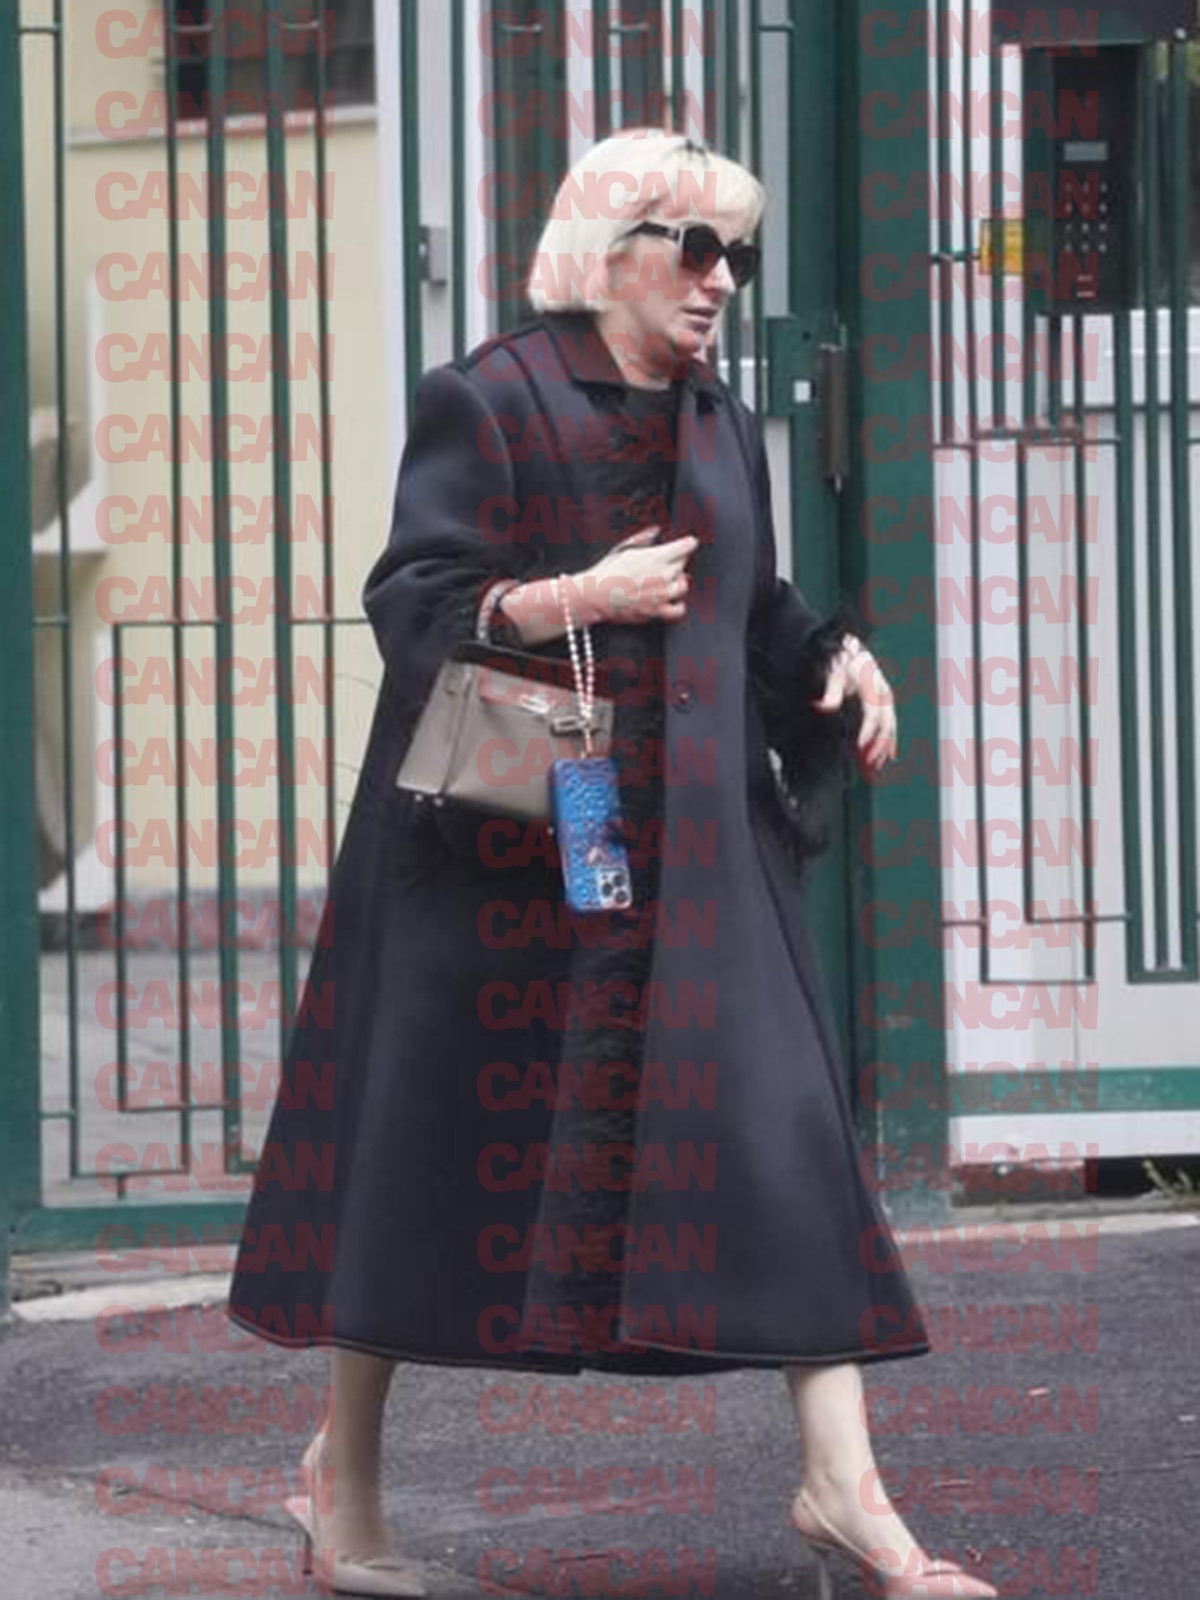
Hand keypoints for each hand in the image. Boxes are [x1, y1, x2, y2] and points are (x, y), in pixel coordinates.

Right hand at [572, 526, 698, 625]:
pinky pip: (680, 609)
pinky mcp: (658, 610)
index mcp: (657, 556)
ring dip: (678, 581)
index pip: (688, 545)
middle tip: (662, 563)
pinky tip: (670, 600)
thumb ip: (644, 538)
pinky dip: (678, 605)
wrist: (596, 595)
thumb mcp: (624, 548)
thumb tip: (655, 531)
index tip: (686, 543)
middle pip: (684, 563)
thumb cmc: (606, 572)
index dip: (687, 543)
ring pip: (684, 584)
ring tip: (666, 581)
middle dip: (676, 561)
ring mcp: (663, 594)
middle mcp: (664, 574)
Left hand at [811, 634, 897, 772]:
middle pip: (886, 723)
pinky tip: (889, 755)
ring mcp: (886, 697)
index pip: (873, 714)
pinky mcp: (885, 702)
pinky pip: (890, 723)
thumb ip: (831, 692)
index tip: (860, 747)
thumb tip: (823, 706)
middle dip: (879, 746)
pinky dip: (890, 740)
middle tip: (869, 764)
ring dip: (886, 747)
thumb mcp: (833, 673)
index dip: (867, 732)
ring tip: (878, 766)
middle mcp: (883, 692)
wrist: (851, 648)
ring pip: (891, 726)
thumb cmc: (841, 660)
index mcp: (872, 685)